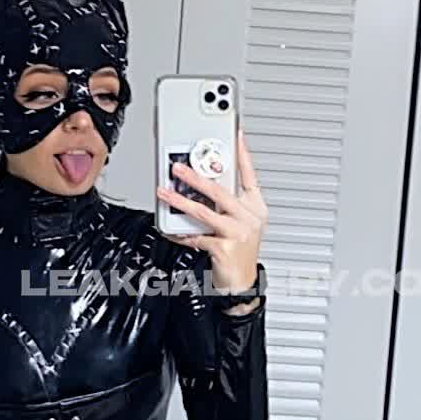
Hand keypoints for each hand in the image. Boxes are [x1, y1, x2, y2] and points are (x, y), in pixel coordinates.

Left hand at [158, 131, 266, 297]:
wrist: (241, 284)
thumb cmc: (240, 252)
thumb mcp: (240, 223)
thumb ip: (226, 204)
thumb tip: (202, 185)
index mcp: (255, 207)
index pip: (249, 175)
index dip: (242, 154)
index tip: (235, 135)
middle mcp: (249, 217)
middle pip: (220, 191)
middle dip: (195, 176)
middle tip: (178, 168)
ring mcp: (238, 233)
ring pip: (204, 212)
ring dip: (180, 201)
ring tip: (165, 194)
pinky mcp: (225, 248)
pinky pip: (196, 236)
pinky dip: (180, 233)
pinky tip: (171, 230)